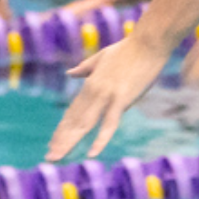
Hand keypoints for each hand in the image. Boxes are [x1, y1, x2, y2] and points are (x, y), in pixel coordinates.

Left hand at [46, 33, 175, 160]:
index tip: (52, 143)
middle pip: (74, 120)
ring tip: (57, 157)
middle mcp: (94, 92)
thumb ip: (84, 68)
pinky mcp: (121, 99)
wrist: (148, 41)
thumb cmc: (129, 48)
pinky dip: (100, 140)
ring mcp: (106, 96)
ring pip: (84, 124)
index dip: (62, 128)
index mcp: (90, 84)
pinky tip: (91, 153)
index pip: (72, 111)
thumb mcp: (101, 57)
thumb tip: (69, 73)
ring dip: (70, 142)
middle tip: (49, 156)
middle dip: (61, 140)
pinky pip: (109, 124)